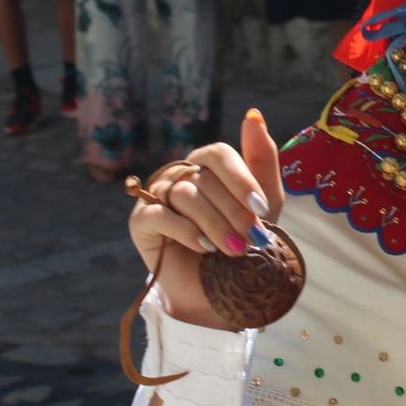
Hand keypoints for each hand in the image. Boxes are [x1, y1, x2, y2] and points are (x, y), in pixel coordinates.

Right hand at [126, 109, 286, 326]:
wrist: (217, 291)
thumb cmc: (241, 242)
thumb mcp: (264, 204)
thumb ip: (262, 159)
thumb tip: (254, 113)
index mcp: (207, 165)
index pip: (218, 154)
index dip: (241, 180)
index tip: (262, 210)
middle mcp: (180, 174)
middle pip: (204, 178)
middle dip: (233, 211)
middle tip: (252, 240)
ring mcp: (157, 194)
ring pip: (185, 195)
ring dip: (214, 224)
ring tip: (231, 250)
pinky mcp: (141, 221)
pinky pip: (159, 214)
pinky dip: (185, 231)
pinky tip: (203, 248)